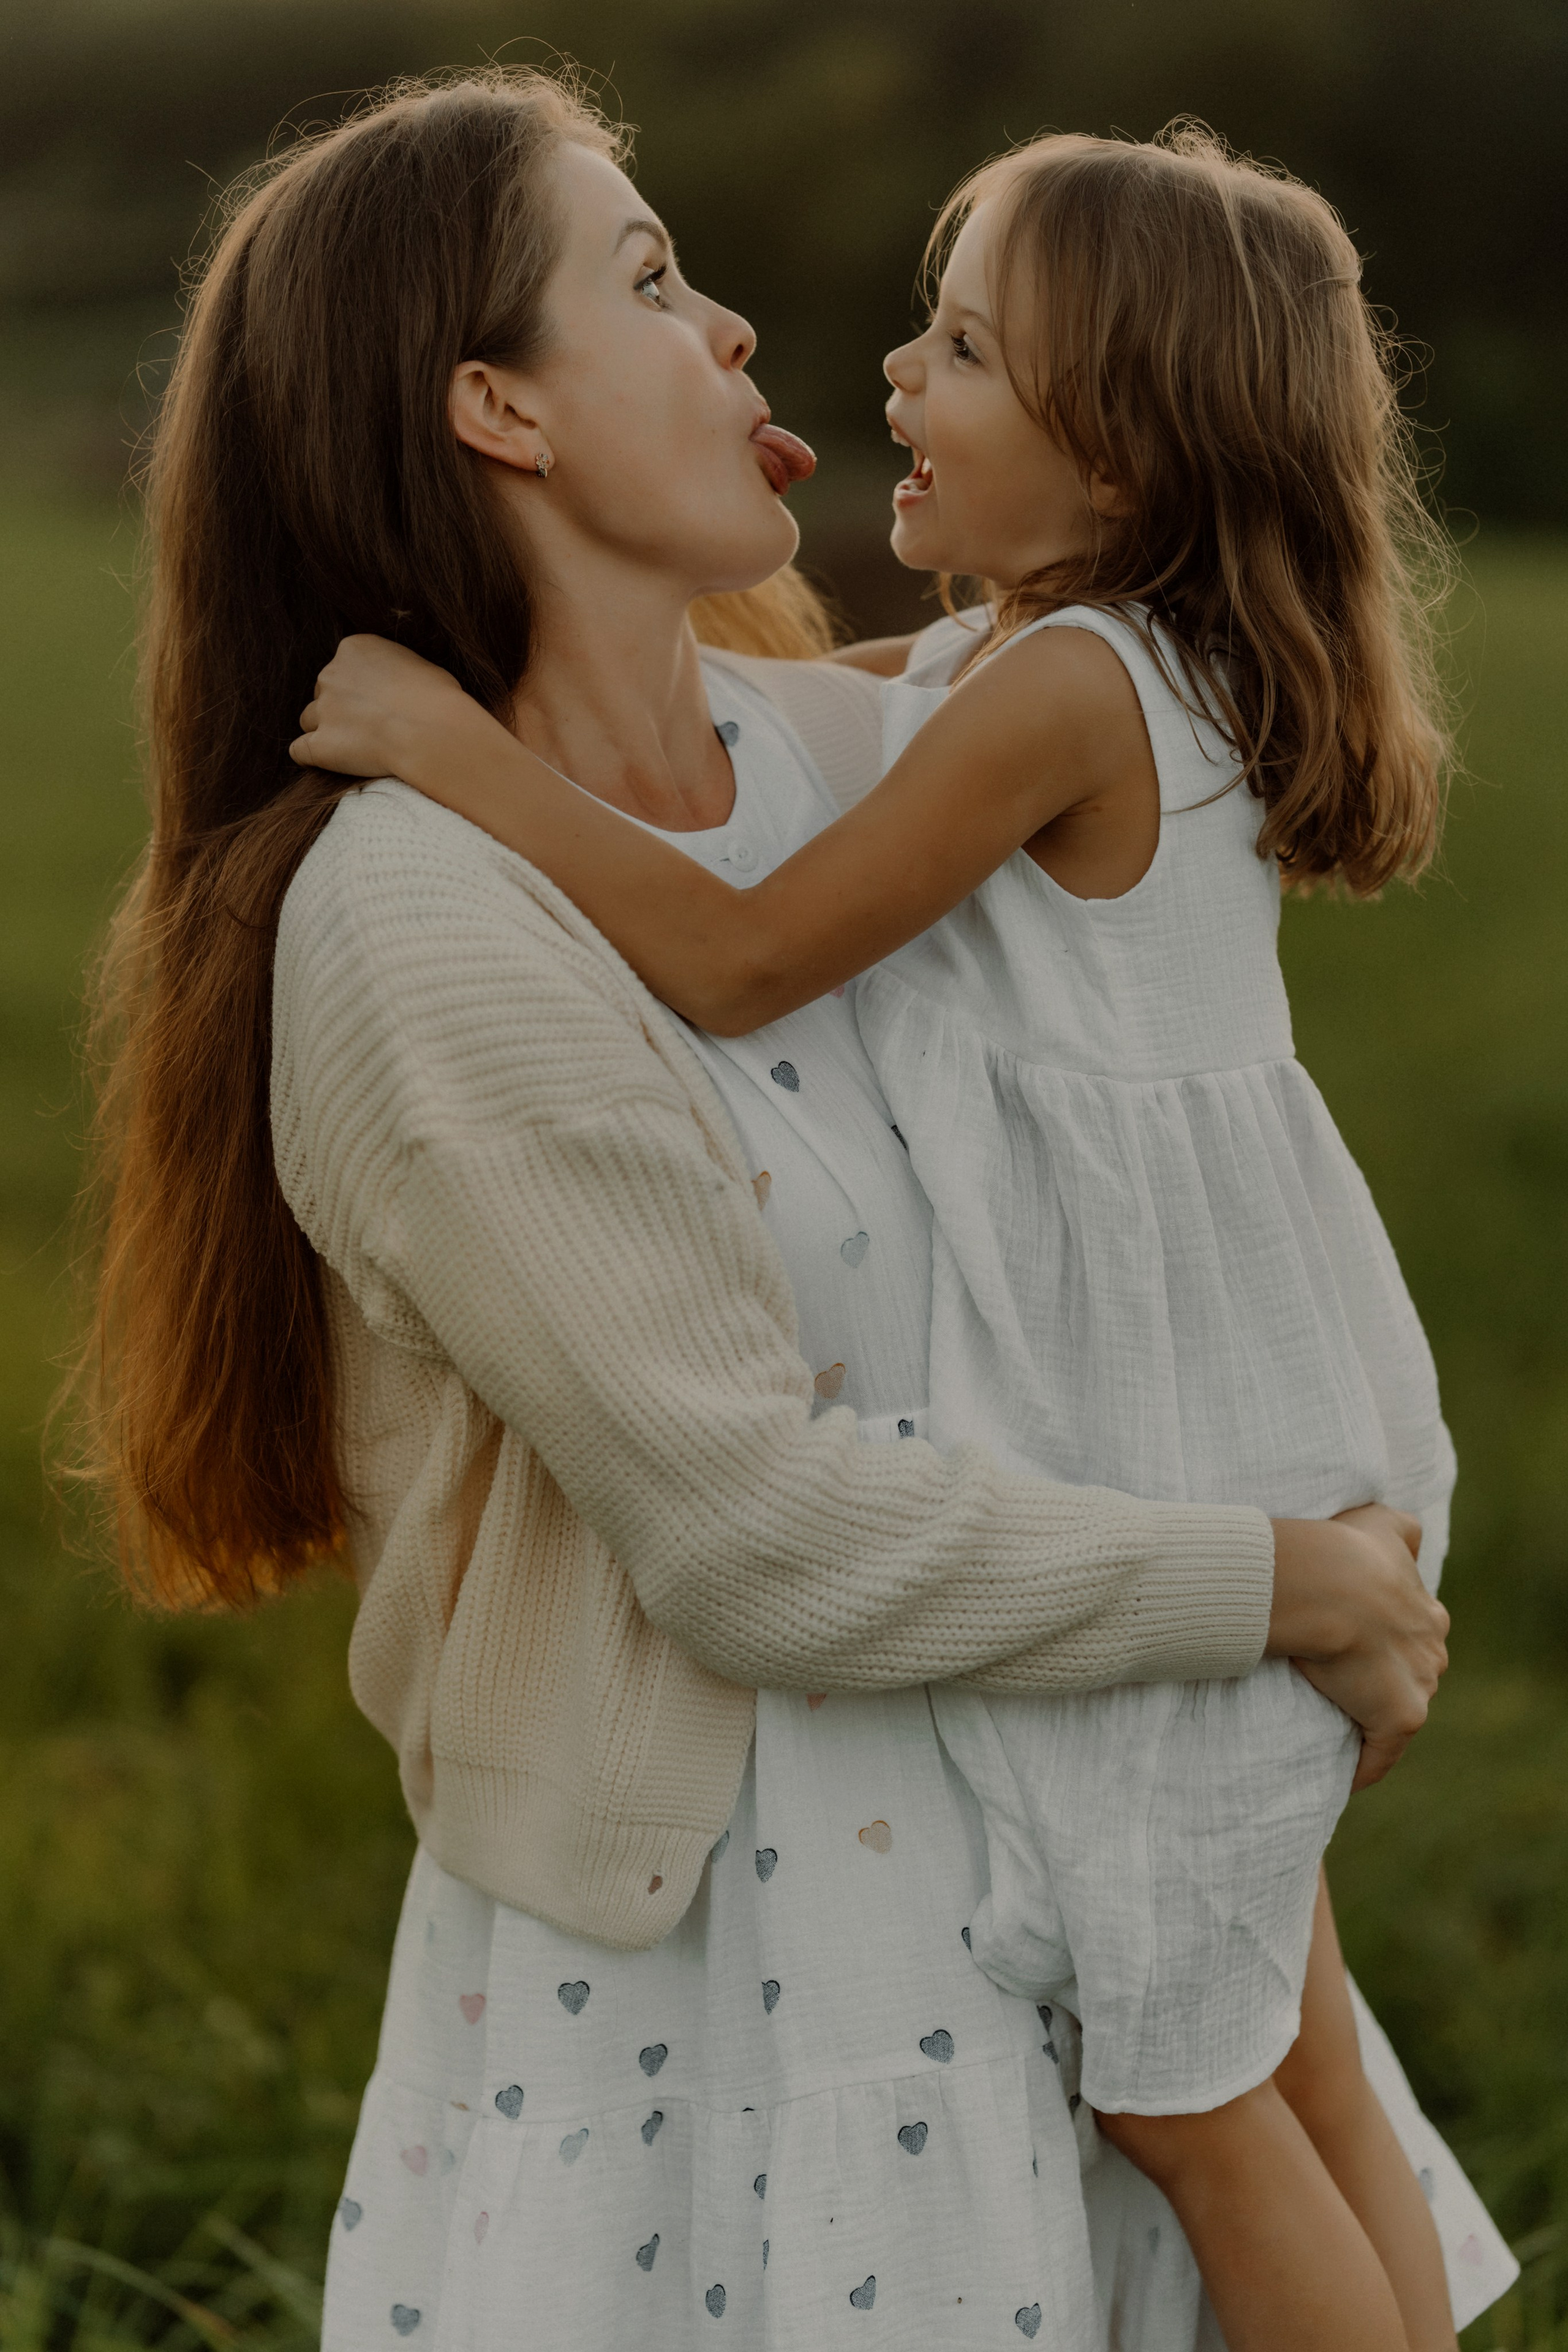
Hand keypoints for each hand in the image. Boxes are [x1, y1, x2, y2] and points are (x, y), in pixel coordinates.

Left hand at [290, 635, 481, 782]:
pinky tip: (328, 762)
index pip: (343, 667)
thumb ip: (396, 672)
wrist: (432, 732)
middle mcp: (332, 674)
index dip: (359, 689)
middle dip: (340, 709)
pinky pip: (299, 751)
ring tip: (354, 747)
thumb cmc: (439, 699)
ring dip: (326, 731)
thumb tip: (399, 688)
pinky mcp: (319, 745)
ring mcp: (323, 710)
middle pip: (323, 692)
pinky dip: (310, 756)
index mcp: (355, 648)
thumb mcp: (420, 667)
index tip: (377, 704)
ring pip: (309, 719)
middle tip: (369, 727)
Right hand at [1266, 1503, 1448, 1790]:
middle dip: (1382, 1683)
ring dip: (1369, 1721)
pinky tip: (1342, 1778)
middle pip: (1409, 1677)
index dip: (1383, 1644)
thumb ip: (1399, 1530)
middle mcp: (1431, 1653)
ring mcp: (1419, 1688)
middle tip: (1336, 1683)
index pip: (1411, 1638)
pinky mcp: (1400, 1720)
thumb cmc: (1345, 1551)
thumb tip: (1411, 1541)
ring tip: (1330, 1724)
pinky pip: (1380, 1756)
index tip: (1352, 1646)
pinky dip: (1363, 1768)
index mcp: (1426, 1615)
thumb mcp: (1380, 1522)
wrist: (1331, 1584)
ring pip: (1397, 1713)